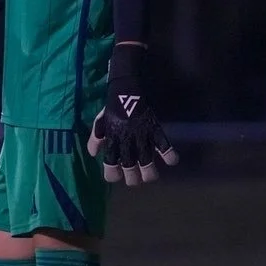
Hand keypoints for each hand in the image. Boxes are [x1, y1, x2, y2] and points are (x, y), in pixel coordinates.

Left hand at [85, 45, 178, 184]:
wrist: (126, 85)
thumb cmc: (113, 105)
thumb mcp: (100, 120)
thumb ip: (96, 138)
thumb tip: (93, 154)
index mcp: (112, 138)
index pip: (110, 162)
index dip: (111, 174)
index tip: (114, 177)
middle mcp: (126, 139)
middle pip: (129, 165)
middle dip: (132, 178)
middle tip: (135, 179)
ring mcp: (141, 134)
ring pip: (146, 160)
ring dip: (149, 172)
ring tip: (150, 176)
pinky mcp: (153, 127)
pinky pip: (163, 143)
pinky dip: (169, 154)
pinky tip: (172, 161)